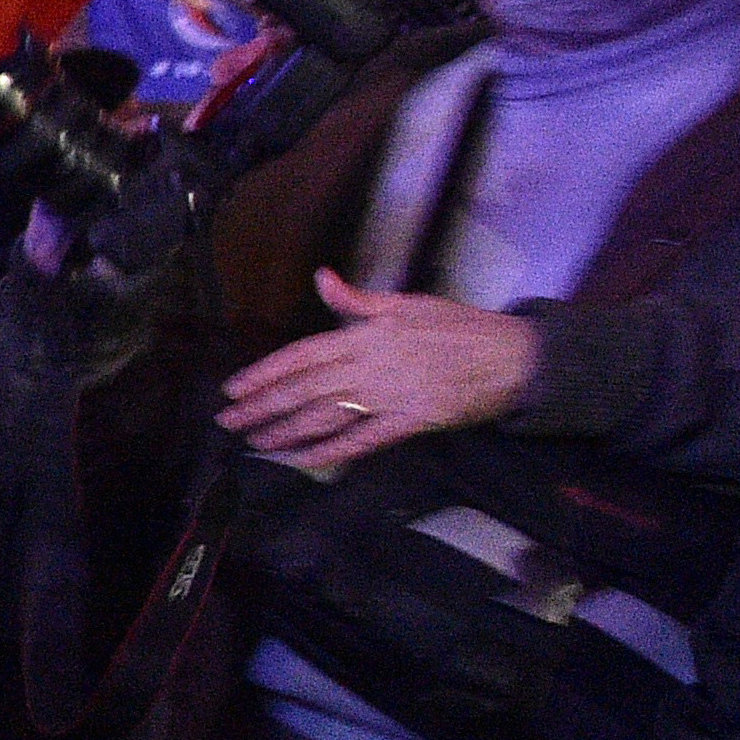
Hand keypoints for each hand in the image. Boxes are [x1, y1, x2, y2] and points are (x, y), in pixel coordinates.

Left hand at [218, 273, 540, 472]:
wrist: (512, 354)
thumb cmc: (460, 327)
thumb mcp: (406, 303)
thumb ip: (357, 300)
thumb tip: (321, 277)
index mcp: (364, 336)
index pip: (300, 355)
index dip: (263, 373)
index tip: (233, 388)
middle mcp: (369, 366)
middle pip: (303, 389)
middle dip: (262, 406)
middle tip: (228, 422)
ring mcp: (388, 395)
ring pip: (325, 415)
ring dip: (286, 430)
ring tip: (255, 442)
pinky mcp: (410, 421)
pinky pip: (362, 440)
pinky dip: (331, 452)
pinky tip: (303, 461)